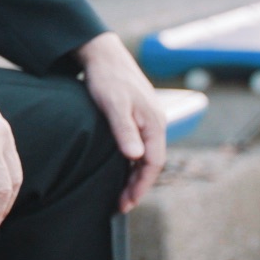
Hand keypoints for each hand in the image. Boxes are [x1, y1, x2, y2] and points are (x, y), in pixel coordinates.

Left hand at [76, 31, 168, 212]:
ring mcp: (148, 120)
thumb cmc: (107, 78)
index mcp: (155, 123)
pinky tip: (119, 169)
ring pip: (146, 155)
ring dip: (134, 175)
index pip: (153, 164)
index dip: (141, 186)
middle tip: (120, 205)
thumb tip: (137, 158)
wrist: (103, 54)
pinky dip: (131, 162)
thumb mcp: (113, 104)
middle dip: (138, 186)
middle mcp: (156, 123)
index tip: (126, 203)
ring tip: (119, 193)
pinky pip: (141, 146)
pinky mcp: (139, 117)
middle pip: (152, 163)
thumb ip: (125, 131)